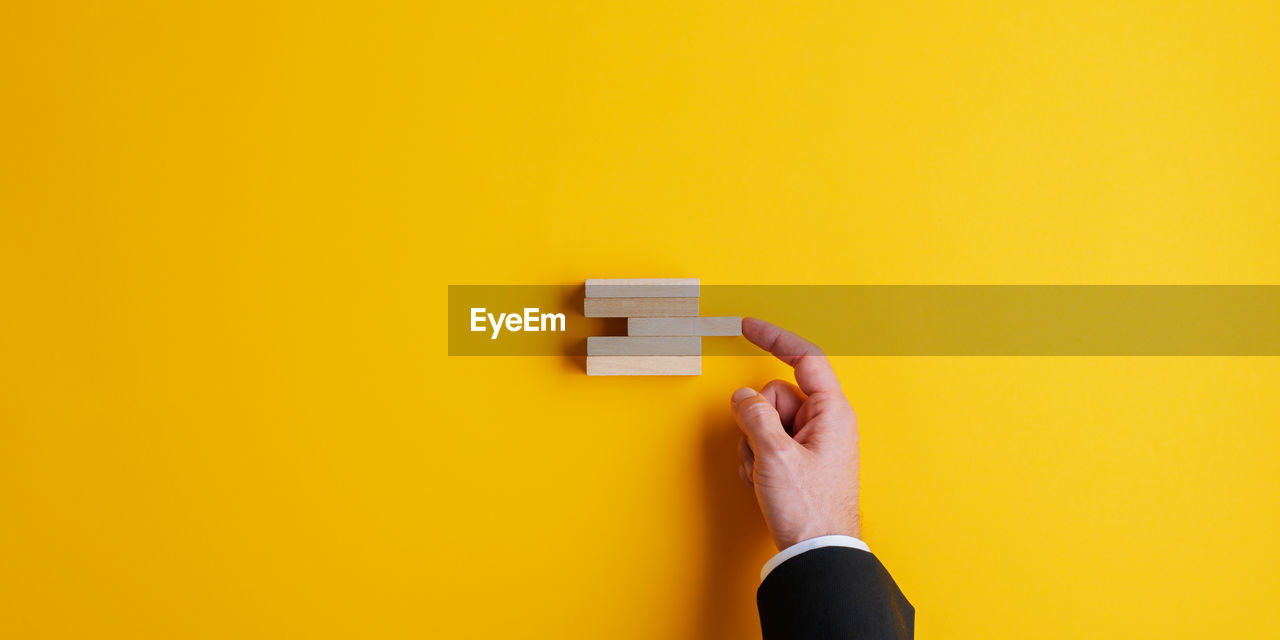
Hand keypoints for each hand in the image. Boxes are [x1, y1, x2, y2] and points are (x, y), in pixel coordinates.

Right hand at [731, 317, 860, 550]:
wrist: (817, 552)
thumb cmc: (808, 508)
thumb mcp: (774, 455)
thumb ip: (754, 416)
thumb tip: (743, 398)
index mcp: (832, 412)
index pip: (805, 359)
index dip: (774, 338)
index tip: (748, 326)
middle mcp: (827, 422)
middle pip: (776, 395)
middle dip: (757, 419)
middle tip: (762, 452)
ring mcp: (814, 442)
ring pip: (767, 421)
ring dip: (754, 445)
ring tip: (763, 474)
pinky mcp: (802, 460)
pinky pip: (769, 443)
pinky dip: (758, 459)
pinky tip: (763, 482)